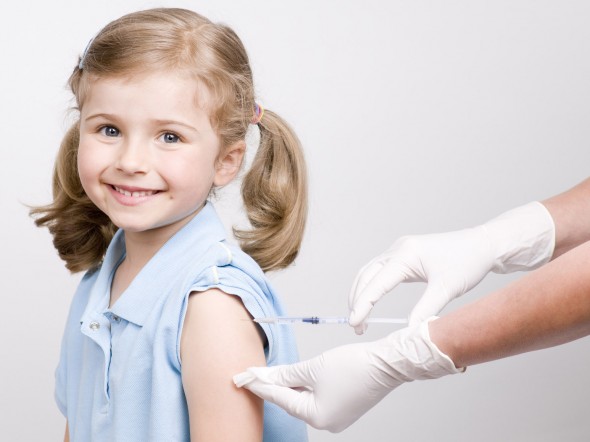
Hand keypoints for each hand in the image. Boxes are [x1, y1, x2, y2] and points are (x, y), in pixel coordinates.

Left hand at [234, 319, 461, 432]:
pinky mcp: (344, 408)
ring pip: (303, 399)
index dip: (259, 384)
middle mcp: (325, 422)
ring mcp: (336, 417)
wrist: (388, 363)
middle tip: (251, 374)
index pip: (279, 397)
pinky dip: (305, 387)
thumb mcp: (314, 367)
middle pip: (290, 400)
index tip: (241, 377)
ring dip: (288, 385)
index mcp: (316, 416)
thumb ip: (288, 374)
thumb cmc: (354, 365)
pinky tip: (294, 377)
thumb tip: (268, 377)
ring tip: (269, 373)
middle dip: (272, 385)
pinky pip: (316, 398)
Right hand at [349, 202, 554, 330]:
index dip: (363, 306)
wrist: (483, 245)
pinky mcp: (404, 253)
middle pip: (366, 276)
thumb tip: (408, 330)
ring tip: (360, 317)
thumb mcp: (447, 289)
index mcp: (406, 255)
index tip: (354, 324)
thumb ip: (425, 310)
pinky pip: (379, 269)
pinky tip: (371, 301)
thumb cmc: (468, 262)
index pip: (376, 284)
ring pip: (369, 272)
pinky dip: (371, 286)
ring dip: (362, 293)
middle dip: (357, 301)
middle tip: (356, 326)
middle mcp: (398, 249)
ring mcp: (400, 249)